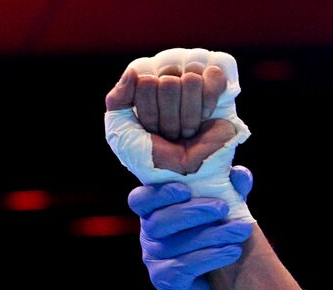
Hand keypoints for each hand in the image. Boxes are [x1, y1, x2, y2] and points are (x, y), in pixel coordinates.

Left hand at [104, 49, 251, 222]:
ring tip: (186, 131)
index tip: (151, 131)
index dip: (149, 113)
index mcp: (144, 87)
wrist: (181, 175)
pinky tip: (205, 116)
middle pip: (168, 83)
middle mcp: (167, 80)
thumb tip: (133, 71)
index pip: (145, 82)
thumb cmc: (149, 155)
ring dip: (188, 117)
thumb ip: (116, 100)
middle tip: (171, 134)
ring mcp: (192, 83)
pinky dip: (208, 102)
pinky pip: (214, 76)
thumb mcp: (120, 132)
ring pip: (191, 80)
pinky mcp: (216, 87)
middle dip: (169, 119)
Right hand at [129, 169, 253, 289]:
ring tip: (240, 231)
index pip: (140, 199)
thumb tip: (239, 174)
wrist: (227, 284)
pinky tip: (232, 251)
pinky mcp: (164, 281)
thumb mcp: (227, 208)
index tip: (184, 190)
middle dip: (192, 212)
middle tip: (222, 208)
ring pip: (175, 245)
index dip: (157, 193)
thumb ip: (232, 189)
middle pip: (158, 221)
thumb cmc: (220, 236)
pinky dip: (210, 257)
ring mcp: (153, 259)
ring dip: (211, 235)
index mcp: (156, 210)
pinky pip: (183, 267)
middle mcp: (149, 235)